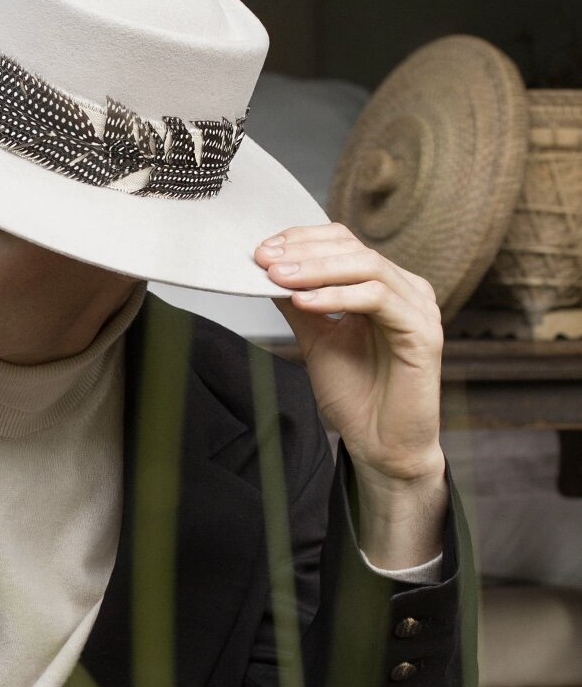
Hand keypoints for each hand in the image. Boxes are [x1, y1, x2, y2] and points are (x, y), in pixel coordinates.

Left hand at [254, 223, 447, 568]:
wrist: (380, 445)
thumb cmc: (356, 395)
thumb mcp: (315, 337)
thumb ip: (298, 301)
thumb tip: (267, 269)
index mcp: (384, 286)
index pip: (343, 243)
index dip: (302, 240)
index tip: (262, 251)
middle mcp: (406, 290)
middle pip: (353, 249)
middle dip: (303, 252)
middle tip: (264, 260)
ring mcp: (419, 308)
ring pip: (366, 267)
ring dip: (316, 269)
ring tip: (278, 278)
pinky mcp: (423, 332)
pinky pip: (378, 299)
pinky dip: (337, 296)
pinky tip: (304, 302)